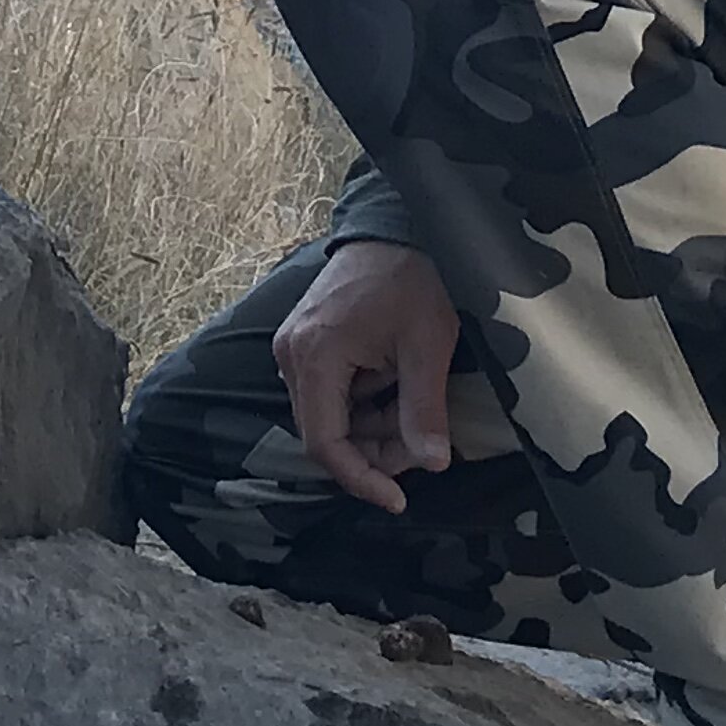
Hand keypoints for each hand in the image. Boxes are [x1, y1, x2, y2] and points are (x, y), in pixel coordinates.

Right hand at [273, 240, 456, 513]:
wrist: (392, 226)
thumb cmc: (410, 279)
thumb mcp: (427, 345)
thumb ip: (424, 409)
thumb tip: (433, 465)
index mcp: (315, 355)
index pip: (325, 443)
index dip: (361, 478)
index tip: (398, 499)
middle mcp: (292, 354)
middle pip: (324, 432)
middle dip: (372, 453)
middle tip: (421, 448)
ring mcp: (295, 345)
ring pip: (328, 415)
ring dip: (370, 428)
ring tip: (415, 413)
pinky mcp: (306, 339)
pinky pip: (329, 392)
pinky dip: (362, 405)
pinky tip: (395, 390)